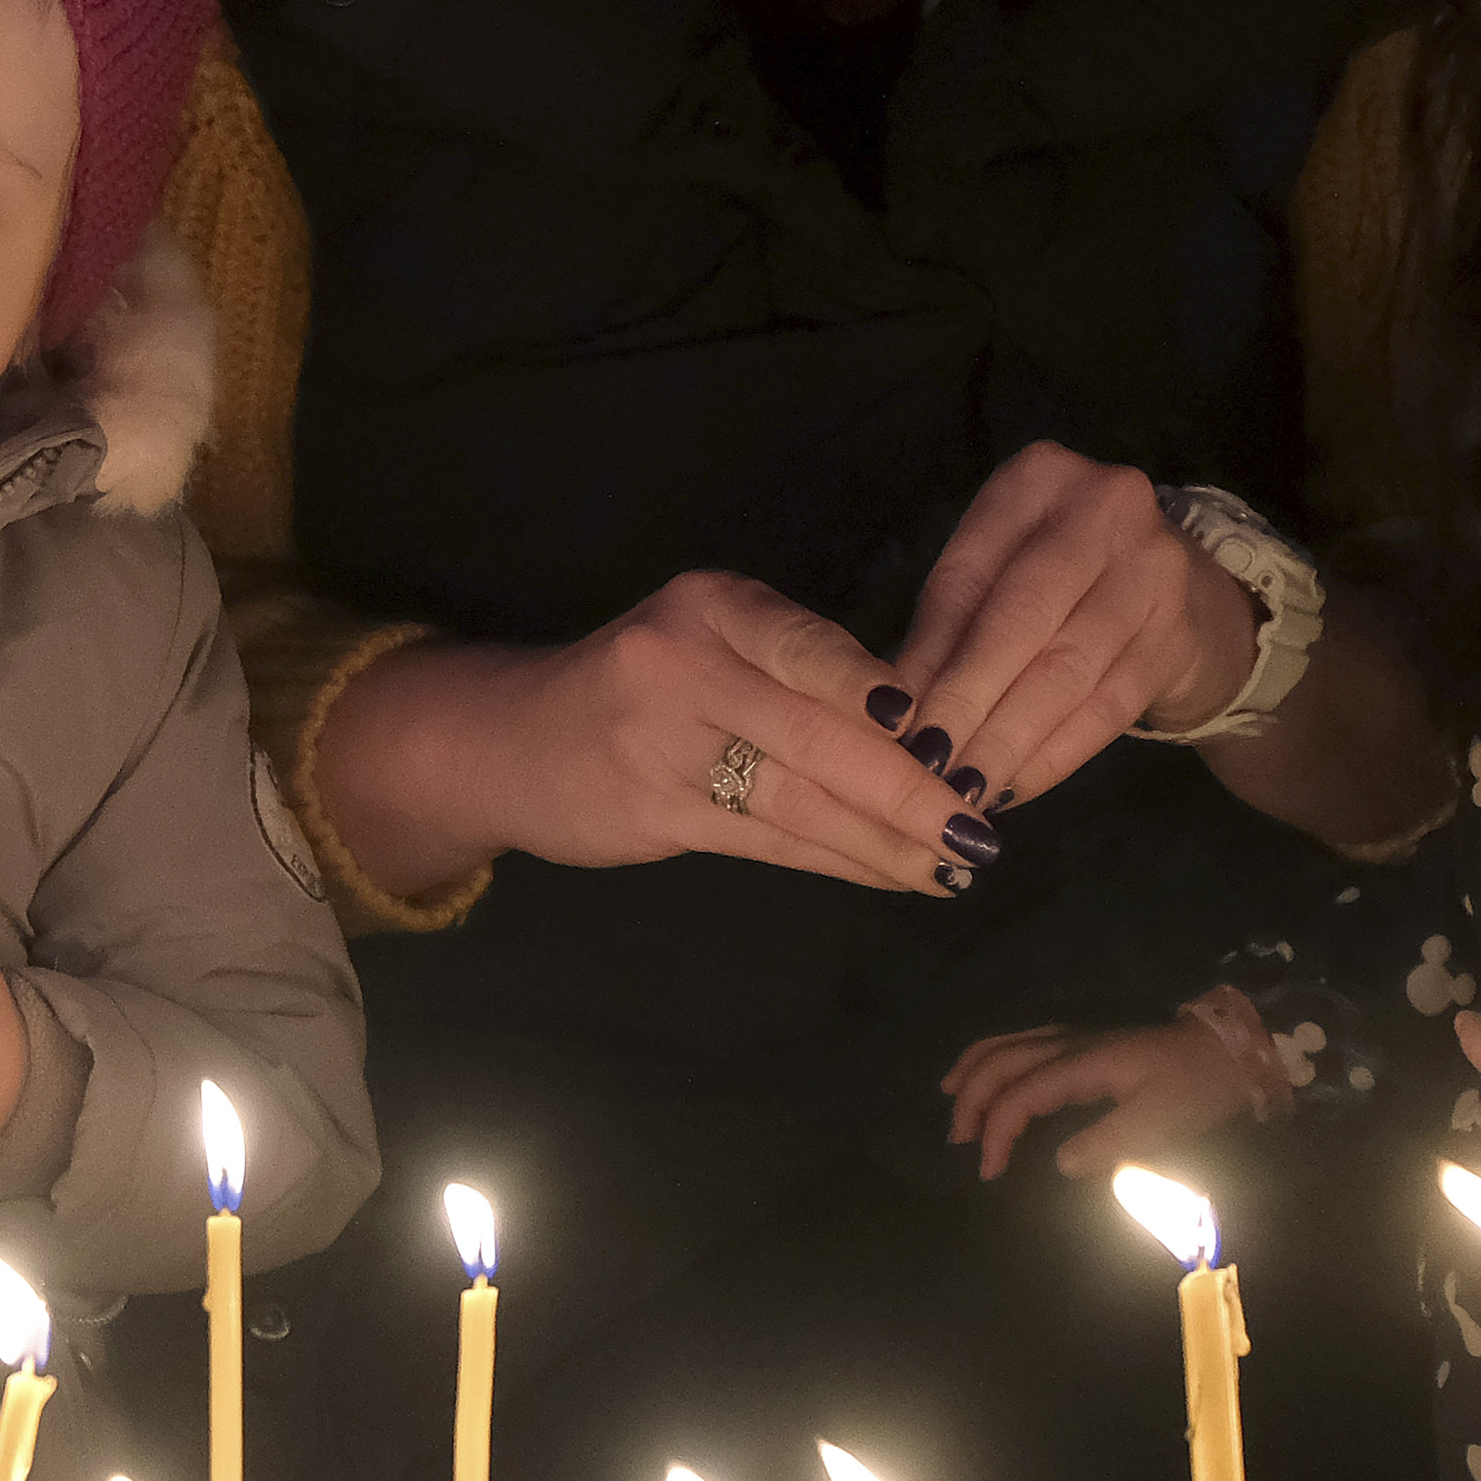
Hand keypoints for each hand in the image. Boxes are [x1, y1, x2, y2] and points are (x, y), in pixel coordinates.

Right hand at [315, 569, 980, 902]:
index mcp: (715, 605)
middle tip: (977, 829)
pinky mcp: (652, 807)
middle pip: (822, 734)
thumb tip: (928, 727)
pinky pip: (768, 840)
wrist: (503, 740)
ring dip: (887, 840)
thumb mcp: (711, 646)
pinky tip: (893, 876)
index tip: (962, 745)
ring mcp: (662, 738)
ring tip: (952, 865)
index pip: (822, 654)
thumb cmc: (636, 691)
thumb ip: (800, 672)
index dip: (896, 707)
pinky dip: (840, 861)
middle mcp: (685, 659)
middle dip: (911, 790)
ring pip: (802, 797)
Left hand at [889, 444, 1268, 811]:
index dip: (927, 657)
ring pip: (1066, 673)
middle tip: (925, 765)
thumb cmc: (1057, 577)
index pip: (966, 578)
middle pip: (1020, 622)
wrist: (1178, 585)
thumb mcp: (996, 573)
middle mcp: (1104, 510)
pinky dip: (1054, 755)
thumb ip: (946, 629)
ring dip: (1008, 741)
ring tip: (962, 790)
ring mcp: (1154, 570)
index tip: (891, 722)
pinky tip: (1015, 787)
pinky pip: (1108, 709)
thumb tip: (893, 709)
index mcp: (1037, 480)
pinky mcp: (1180, 636)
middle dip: (967, 703)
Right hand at [942, 1015, 1264, 1181]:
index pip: (1020, 1096)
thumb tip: (1060, 1163)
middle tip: (958, 1142)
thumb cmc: (1195, 1087)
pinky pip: (1022, 1040)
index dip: (997, 1133)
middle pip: (1001, 1063)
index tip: (989, 1172)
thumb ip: (1109, 1143)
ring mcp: (1075, 1038)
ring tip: (949, 1097)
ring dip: (974, 1070)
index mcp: (1082, 1064)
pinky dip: (995, 1055)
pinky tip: (990, 1068)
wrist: (1229, 1051)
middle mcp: (1069, 1045)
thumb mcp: (1160, 1121)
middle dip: (971, 1100)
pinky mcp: (1084, 1041)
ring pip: (1007, 1044)